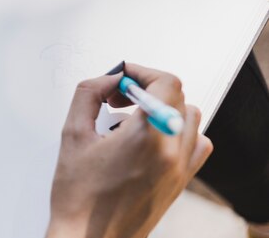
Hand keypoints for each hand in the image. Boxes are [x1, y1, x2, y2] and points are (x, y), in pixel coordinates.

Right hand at [46, 63, 212, 237]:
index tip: (122, 79)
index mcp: (146, 138)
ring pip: (191, 118)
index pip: (165, 84)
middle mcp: (171, 153)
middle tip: (119, 100)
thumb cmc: (79, 197)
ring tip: (133, 121)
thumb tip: (108, 79)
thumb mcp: (72, 134)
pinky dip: (178, 133)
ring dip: (164, 108)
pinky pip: (196, 145)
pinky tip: (150, 140)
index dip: (141, 72)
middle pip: (178, 97)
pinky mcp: (180, 183)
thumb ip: (88, 94)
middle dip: (147, 89)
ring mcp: (180, 170)